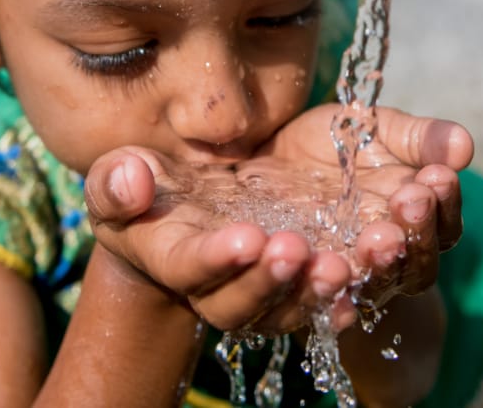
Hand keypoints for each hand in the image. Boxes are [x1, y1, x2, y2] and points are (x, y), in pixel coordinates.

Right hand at [84, 147, 355, 334]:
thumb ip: (114, 181)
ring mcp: (259, 288)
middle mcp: (216, 287)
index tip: (248, 237)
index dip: (215, 259)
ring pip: (285, 308)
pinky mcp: (296, 280)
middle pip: (241, 303)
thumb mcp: (119, 174)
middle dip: (270, 281)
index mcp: (170, 257)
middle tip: (298, 250)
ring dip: (314, 291)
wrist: (187, 202)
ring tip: (342, 265)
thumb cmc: (145, 185)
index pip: (188, 268)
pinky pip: (320, 299)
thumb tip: (129, 180)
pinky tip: (367, 280)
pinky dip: (344, 294)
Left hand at [238, 104, 471, 315]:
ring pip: (370, 288)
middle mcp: (384, 262)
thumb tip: (464, 144)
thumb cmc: (332, 144)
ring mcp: (342, 278)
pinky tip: (325, 270)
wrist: (265, 157)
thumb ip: (418, 137)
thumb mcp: (374, 127)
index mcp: (411, 225)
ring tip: (374, 237)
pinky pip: (314, 306)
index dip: (444, 205)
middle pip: (414, 267)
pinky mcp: (296, 286)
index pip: (443, 229)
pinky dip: (324, 296)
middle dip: (415, 233)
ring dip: (377, 265)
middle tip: (410, 199)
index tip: (438, 175)